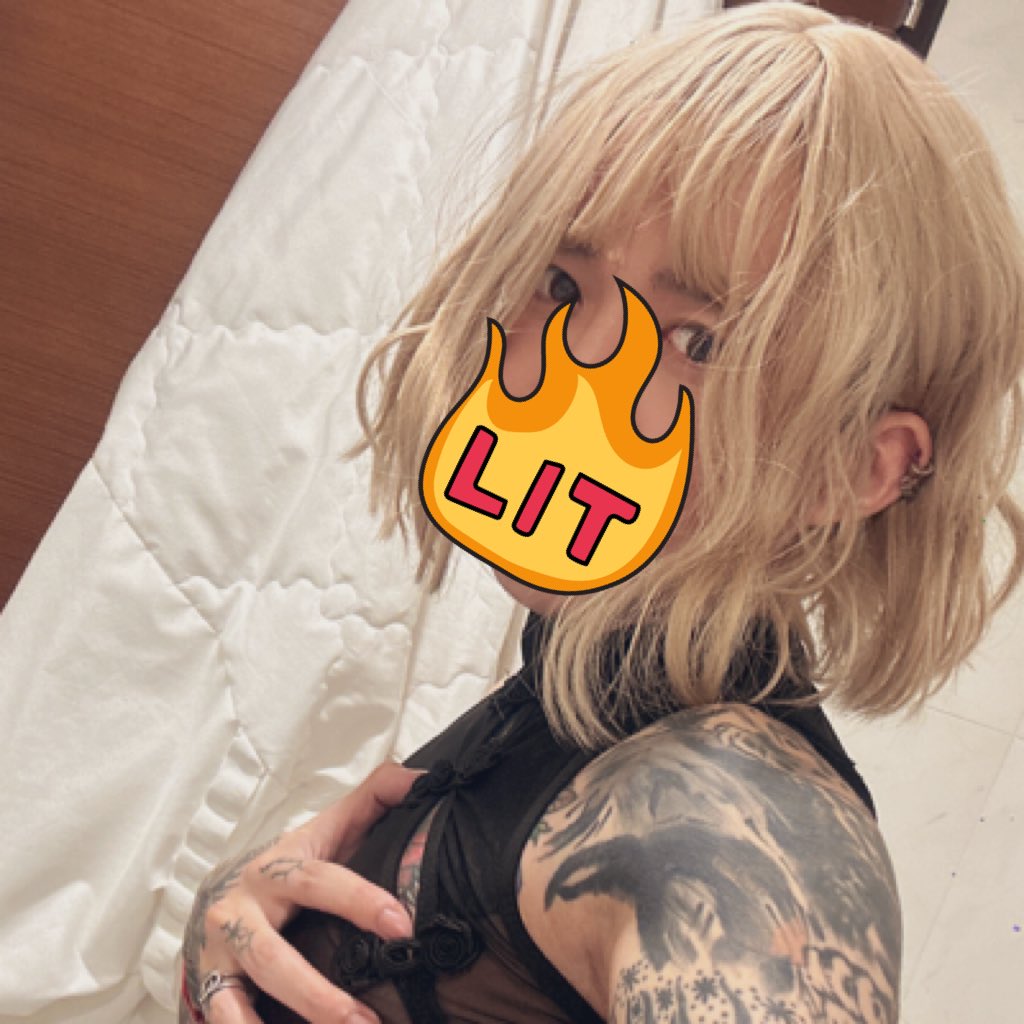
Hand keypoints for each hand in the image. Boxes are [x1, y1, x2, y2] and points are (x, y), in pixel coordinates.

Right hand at [180, 761, 418, 1023]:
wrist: (218, 894)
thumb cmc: (289, 866)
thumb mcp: (329, 829)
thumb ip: (376, 797)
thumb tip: (425, 780)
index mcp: (279, 868)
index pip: (320, 881)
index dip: (360, 901)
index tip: (402, 927)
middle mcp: (241, 910)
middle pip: (274, 956)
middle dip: (319, 996)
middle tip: (366, 1021)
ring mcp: (220, 953)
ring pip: (242, 998)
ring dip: (293, 1020)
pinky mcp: (209, 987)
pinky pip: (223, 1019)